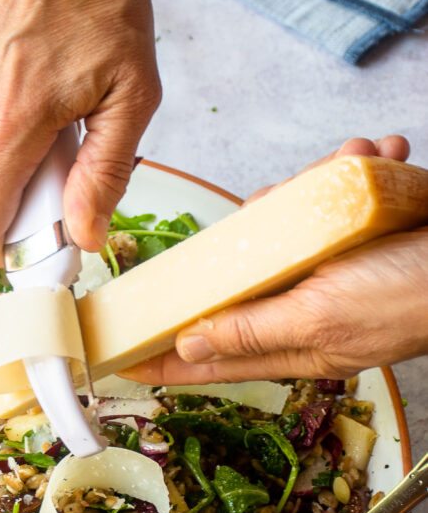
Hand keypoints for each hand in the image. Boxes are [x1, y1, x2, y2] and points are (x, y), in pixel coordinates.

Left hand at [122, 136, 427, 382]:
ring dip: (304, 193)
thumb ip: (251, 329)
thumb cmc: (411, 294)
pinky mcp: (351, 240)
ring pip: (276, 231)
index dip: (160, 357)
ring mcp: (326, 273)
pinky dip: (347, 174)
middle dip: (242, 239)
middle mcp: (300, 310)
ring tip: (347, 166)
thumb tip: (187, 344)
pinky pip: (324, 202)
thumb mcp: (318, 315)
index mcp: (289, 342)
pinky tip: (375, 155)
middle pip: (234, 279)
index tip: (114, 354)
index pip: (206, 357)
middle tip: (271, 202)